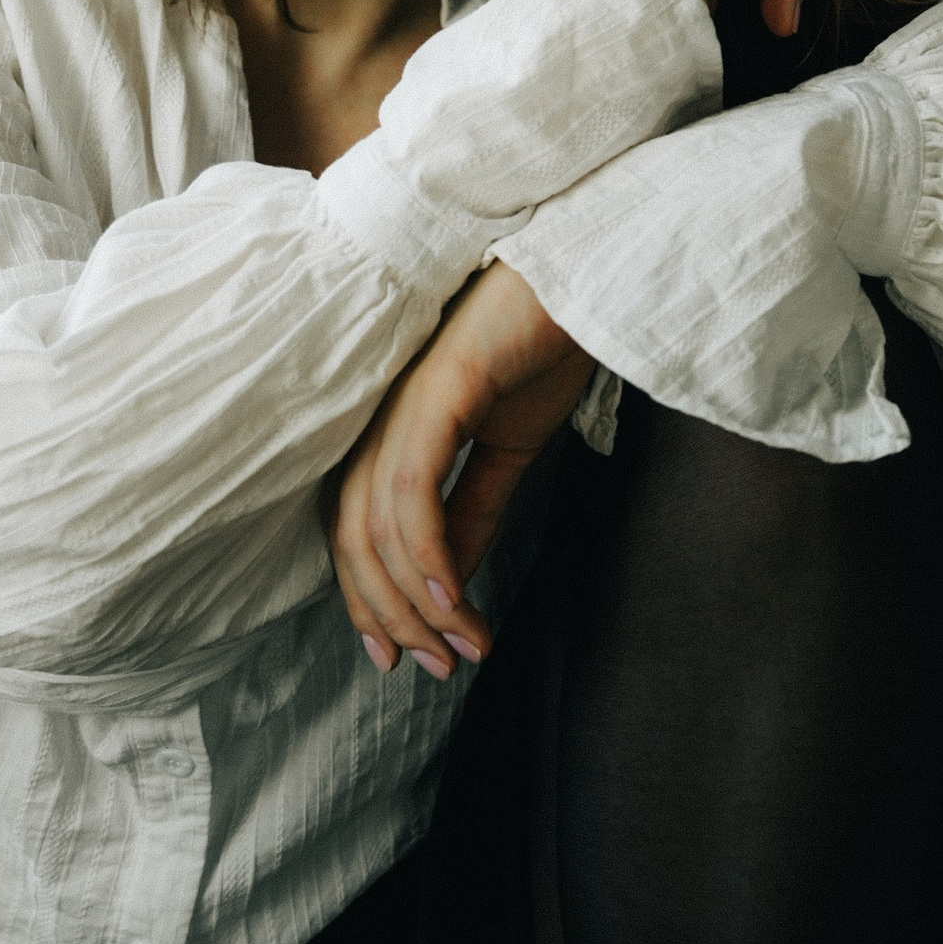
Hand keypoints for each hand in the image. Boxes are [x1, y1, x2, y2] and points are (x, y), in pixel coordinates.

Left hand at [323, 261, 594, 678]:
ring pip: (379, 524)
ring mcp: (403, 400)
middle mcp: (382, 416)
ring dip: (418, 602)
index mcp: (391, 428)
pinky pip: (414, 486)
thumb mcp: (509, 444)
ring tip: (461, 648)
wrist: (588, 274)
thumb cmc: (545, 343)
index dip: (370, 601)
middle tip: (438, 669)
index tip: (407, 660)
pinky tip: (453, 600)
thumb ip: (475, 508)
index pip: (355, 529)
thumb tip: (452, 583)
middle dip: (390, 617)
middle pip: (354, 538)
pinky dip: (429, 554)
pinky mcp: (438, 387)